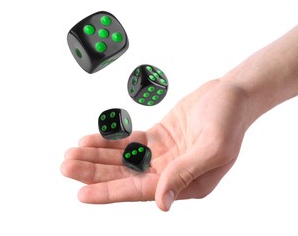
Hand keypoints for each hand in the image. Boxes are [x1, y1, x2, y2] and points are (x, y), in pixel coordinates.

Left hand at [61, 79, 248, 210]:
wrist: (231, 95)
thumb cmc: (229, 119)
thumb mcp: (213, 147)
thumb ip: (186, 173)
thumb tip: (162, 203)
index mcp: (187, 182)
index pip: (141, 191)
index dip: (110, 193)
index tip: (81, 193)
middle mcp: (172, 172)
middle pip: (126, 176)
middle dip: (95, 172)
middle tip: (66, 166)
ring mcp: (164, 154)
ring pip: (124, 159)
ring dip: (98, 156)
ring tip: (72, 153)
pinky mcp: (159, 137)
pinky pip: (129, 142)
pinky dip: (111, 141)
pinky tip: (93, 139)